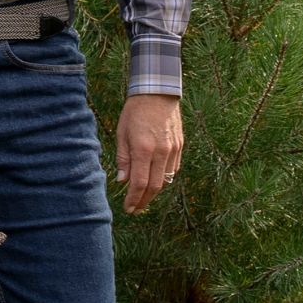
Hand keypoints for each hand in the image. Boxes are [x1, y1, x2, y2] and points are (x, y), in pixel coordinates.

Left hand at [115, 93, 182, 213]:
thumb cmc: (135, 111)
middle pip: (155, 187)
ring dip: (154, 191)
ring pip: (165, 180)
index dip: (133, 199)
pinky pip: (173, 169)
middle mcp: (161, 152)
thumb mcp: (122, 132)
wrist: (157, 92)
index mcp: (143, 149)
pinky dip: (163, 178)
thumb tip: (122, 181)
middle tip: (136, 209)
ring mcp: (173, 150)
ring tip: (143, 197)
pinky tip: (155, 179)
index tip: (128, 208)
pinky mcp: (180, 146)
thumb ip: (123, 158)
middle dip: (144, 201)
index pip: (140, 184)